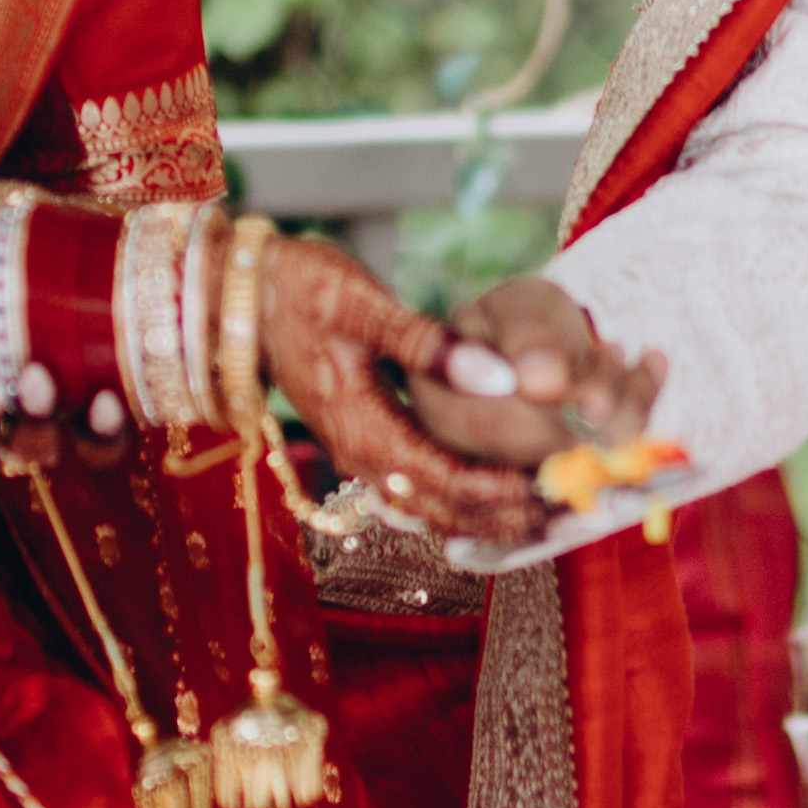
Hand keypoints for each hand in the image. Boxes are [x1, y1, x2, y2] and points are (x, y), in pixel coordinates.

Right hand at [277, 269, 665, 555]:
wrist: (241, 298)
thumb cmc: (299, 291)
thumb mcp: (362, 306)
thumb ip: (427, 343)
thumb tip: (498, 378)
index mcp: (362, 428)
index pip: (442, 478)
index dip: (499, 491)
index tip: (551, 489)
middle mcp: (361, 454)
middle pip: (441, 507)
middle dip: (502, 515)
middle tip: (565, 512)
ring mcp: (361, 453)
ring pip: (430, 504)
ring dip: (486, 514)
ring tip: (545, 513)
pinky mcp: (366, 441)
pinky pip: (418, 486)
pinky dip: (462, 496)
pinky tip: (501, 492)